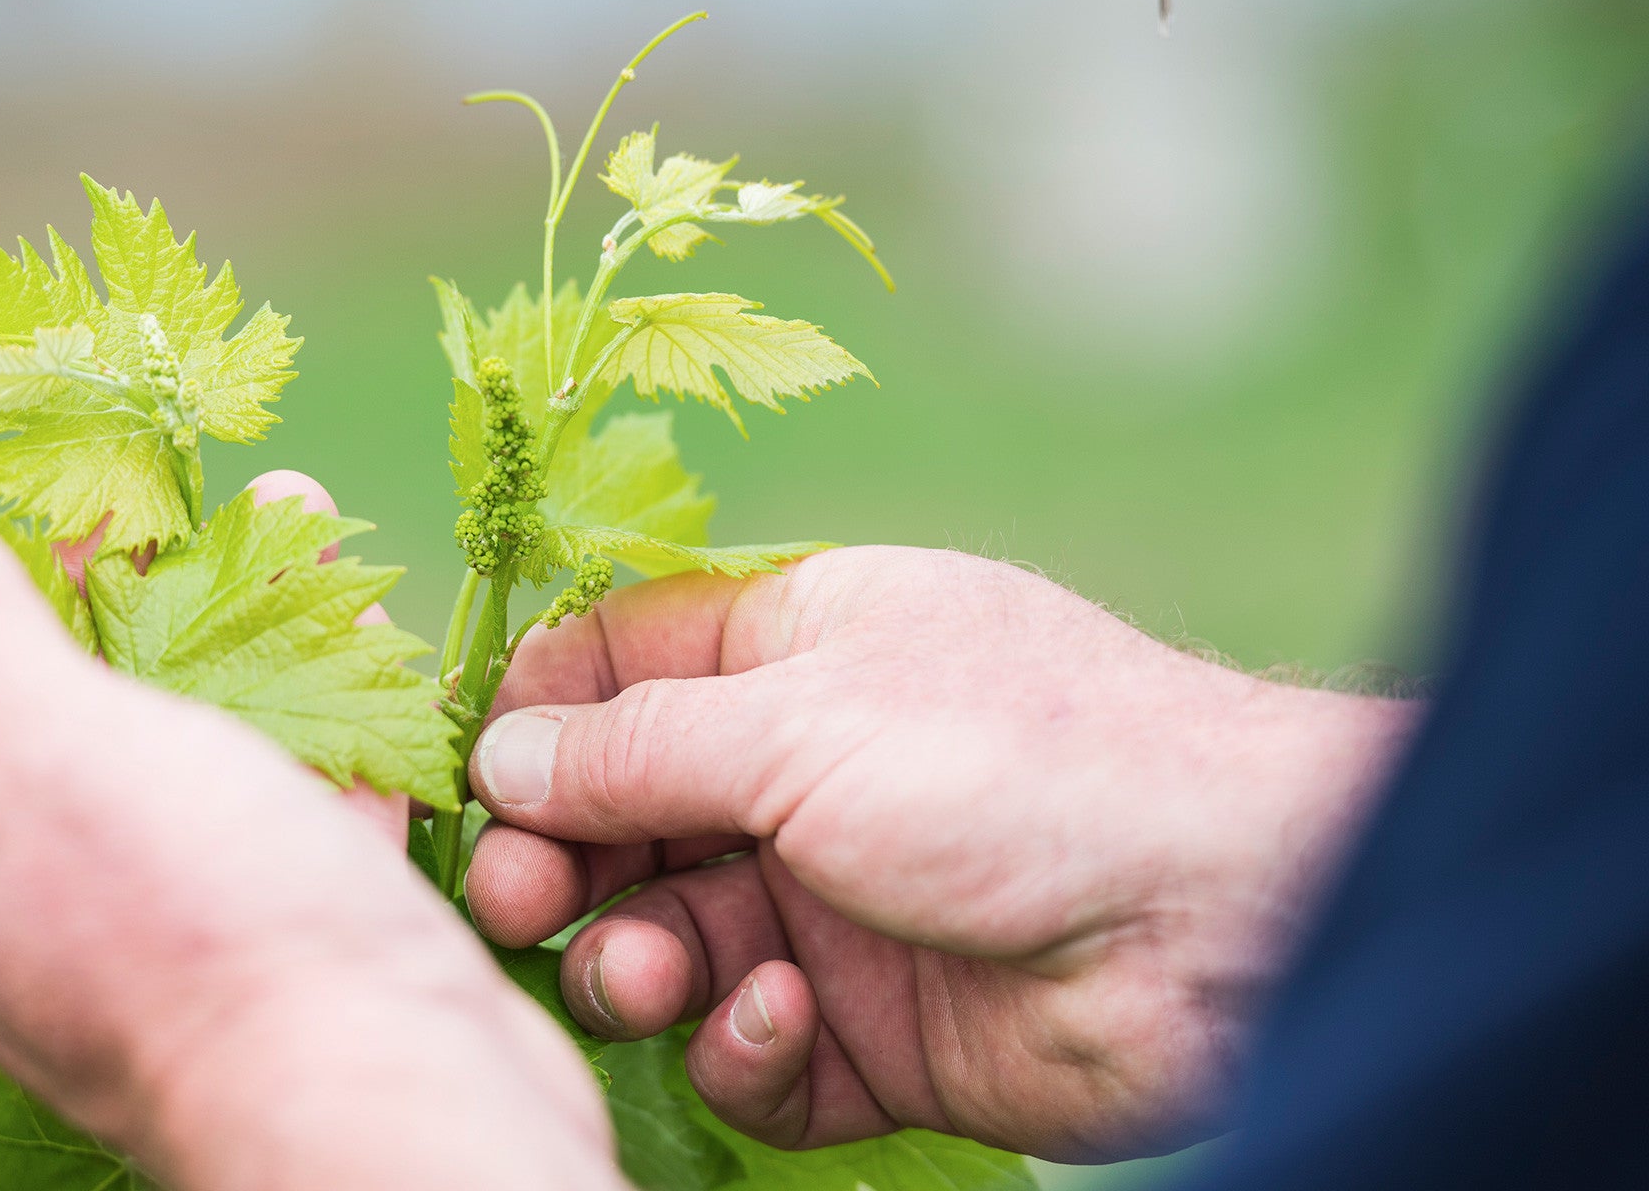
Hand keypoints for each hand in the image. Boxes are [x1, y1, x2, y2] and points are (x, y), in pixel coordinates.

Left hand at [0, 468, 621, 1190]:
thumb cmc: (214, 929)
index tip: (44, 499)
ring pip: (197, 750)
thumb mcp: (60, 748)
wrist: (397, 1103)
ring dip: (246, 637)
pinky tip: (376, 648)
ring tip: (305, 529)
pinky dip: (332, 722)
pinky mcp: (297, 935)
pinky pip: (297, 806)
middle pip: (62, 715)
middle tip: (191, 503)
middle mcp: (55, 907)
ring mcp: (183, 926)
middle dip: (129, 590)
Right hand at [463, 546, 1417, 1161]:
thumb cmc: (1022, 767)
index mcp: (799, 650)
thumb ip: (638, 747)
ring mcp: (839, 904)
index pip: (622, 665)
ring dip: (633, 959)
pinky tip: (780, 1017)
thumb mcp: (804, 721)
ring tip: (645, 971)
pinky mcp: (872, 1029)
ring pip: (671, 941)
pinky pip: (753, 1047)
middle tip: (518, 898)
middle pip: (624, 816)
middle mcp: (809, 772)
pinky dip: (743, 1043)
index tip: (474, 777)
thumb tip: (501, 756)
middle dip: (559, 857)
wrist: (1224, 920)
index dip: (538, 718)